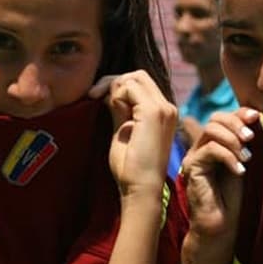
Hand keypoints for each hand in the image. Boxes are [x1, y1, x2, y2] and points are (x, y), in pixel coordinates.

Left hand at [89, 72, 177, 198]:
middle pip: (138, 75)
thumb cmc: (131, 168)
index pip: (141, 83)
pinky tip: (110, 111)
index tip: (98, 98)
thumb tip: (110, 92)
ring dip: (114, 89)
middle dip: (114, 82)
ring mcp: (163, 108)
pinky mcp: (153, 112)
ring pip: (134, 78)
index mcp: (163, 112)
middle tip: (95, 96)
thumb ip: (120, 110)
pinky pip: (129, 88)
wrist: (141, 188)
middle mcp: (167, 107)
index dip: (118, 86)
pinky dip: (115, 95)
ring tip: (104, 107)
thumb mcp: (123, 131)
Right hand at [179, 107, 257, 241]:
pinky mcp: (192, 168)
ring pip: (211, 130)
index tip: (257, 117)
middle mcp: (200, 147)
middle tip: (251, 138)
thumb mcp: (243, 163)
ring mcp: (194, 157)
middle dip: (236, 123)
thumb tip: (257, 119)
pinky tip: (239, 170)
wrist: (222, 225)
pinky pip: (210, 150)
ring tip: (247, 157)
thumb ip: (245, 142)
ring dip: (233, 140)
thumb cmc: (234, 198)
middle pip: (215, 118)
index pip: (222, 117)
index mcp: (213, 143)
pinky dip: (228, 156)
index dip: (239, 113)